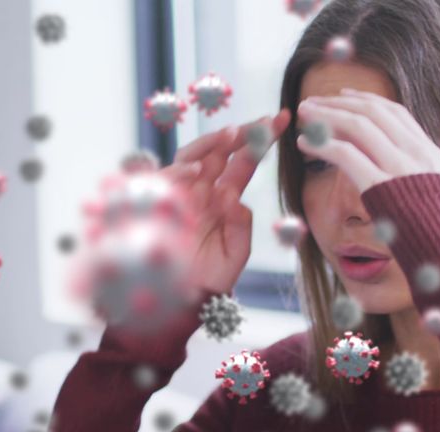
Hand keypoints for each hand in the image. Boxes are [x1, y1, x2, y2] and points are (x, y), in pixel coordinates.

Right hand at [163, 110, 291, 294]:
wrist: (180, 304)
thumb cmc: (209, 280)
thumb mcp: (235, 254)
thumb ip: (241, 226)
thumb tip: (234, 197)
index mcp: (224, 198)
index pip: (244, 162)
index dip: (261, 140)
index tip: (281, 119)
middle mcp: (202, 190)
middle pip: (220, 151)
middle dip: (240, 133)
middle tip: (261, 122)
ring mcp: (180, 194)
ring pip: (192, 155)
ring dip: (211, 142)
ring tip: (232, 134)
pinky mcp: (157, 204)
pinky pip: (165, 179)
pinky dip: (179, 170)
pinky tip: (197, 169)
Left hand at [294, 88, 439, 192]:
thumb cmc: (436, 235)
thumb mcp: (431, 195)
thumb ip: (412, 175)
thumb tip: (389, 169)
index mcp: (429, 152)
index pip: (394, 112)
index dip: (365, 100)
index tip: (342, 95)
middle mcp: (417, 153)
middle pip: (372, 112)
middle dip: (338, 102)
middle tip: (311, 102)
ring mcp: (400, 168)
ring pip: (357, 126)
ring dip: (325, 116)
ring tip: (303, 115)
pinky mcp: (380, 186)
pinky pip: (346, 154)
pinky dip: (321, 144)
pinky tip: (304, 143)